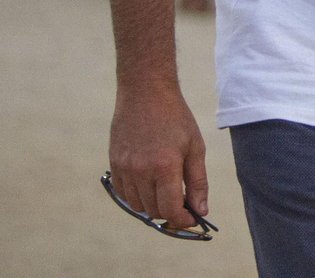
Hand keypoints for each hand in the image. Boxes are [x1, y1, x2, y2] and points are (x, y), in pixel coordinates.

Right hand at [108, 84, 208, 229]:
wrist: (145, 94)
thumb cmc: (176, 118)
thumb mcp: (195, 147)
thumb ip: (198, 182)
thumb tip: (201, 210)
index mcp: (165, 166)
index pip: (170, 209)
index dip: (182, 220)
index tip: (191, 218)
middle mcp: (141, 171)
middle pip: (153, 210)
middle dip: (170, 211)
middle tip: (182, 200)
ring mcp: (124, 168)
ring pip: (137, 205)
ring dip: (152, 204)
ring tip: (166, 188)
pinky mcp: (114, 164)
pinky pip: (124, 193)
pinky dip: (137, 195)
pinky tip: (149, 182)